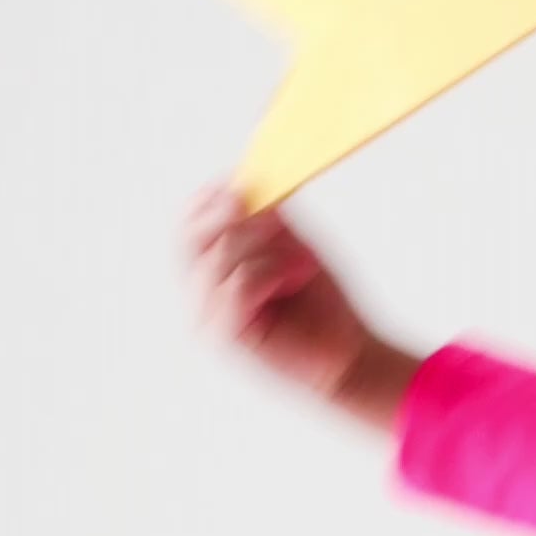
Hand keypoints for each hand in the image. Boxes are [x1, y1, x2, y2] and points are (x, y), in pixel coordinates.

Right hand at [184, 184, 391, 409]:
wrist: (348, 353)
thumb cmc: (321, 305)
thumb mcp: (293, 248)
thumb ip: (267, 220)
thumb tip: (246, 182)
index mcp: (211, 271)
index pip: (187, 226)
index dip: (207, 200)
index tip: (237, 183)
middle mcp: (201, 294)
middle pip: (191, 237)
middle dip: (231, 216)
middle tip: (271, 217)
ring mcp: (207, 317)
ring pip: (219, 256)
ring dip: (267, 250)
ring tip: (301, 268)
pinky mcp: (225, 336)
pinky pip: (238, 283)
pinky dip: (270, 273)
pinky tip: (292, 282)